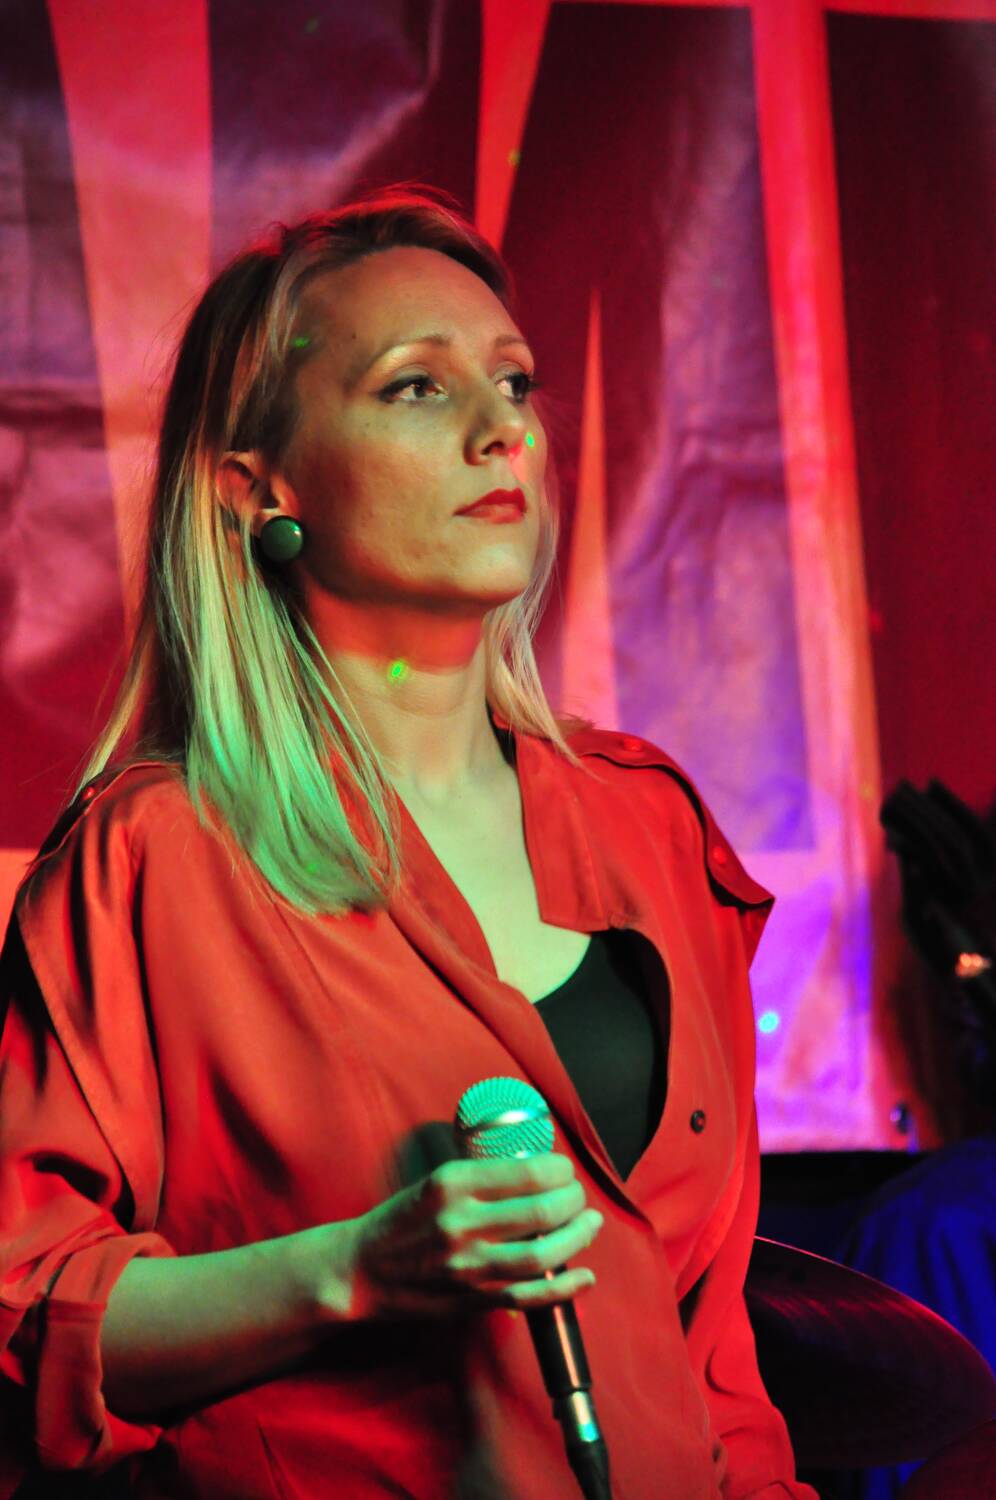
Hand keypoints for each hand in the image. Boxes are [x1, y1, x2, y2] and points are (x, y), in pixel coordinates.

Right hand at [333, 1153, 602, 1321]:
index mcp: (452, 1184)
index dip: (559, 1171)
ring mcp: (467, 1265)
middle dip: (573, 1202)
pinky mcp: (470, 1300)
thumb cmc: (402, 1221)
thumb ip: (481, 1179)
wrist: (360, 1269)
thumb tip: (538, 1172)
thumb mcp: (435, 1182)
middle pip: (540, 1212)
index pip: (525, 1172)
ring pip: (540, 1255)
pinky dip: (563, 1289)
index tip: (566, 1170)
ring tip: (590, 1225)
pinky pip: (527, 1296)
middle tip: (580, 1197)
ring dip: (576, 1239)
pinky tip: (584, 1277)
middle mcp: (461, 1222)